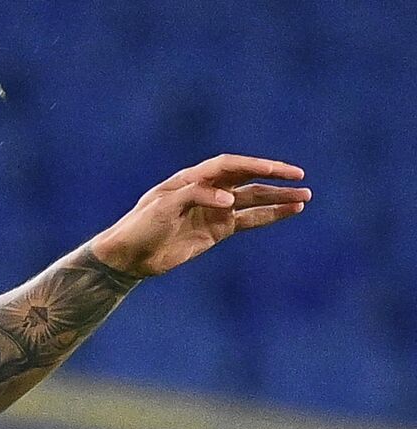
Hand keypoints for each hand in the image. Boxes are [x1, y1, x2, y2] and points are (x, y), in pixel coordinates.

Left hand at [89, 154, 309, 277]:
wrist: (129, 256)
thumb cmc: (140, 226)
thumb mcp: (163, 207)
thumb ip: (196, 197)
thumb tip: (229, 200)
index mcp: (192, 178)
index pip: (230, 166)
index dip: (254, 165)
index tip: (276, 170)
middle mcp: (208, 190)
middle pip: (247, 178)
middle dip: (274, 177)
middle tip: (299, 176)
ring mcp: (215, 210)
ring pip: (254, 199)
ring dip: (278, 198)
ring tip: (305, 196)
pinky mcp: (218, 230)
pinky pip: (250, 220)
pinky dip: (270, 215)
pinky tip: (291, 210)